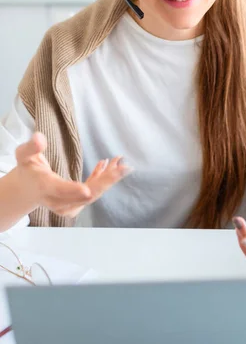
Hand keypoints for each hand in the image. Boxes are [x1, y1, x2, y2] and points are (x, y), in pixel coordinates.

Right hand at [15, 132, 131, 218]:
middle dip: (105, 181)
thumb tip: (38, 137)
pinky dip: (103, 180)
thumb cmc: (27, 170)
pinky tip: (109, 166)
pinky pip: (93, 193)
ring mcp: (68, 206)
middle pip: (84, 195)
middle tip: (123, 167)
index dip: (73, 190)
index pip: (60, 190)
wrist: (27, 190)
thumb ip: (31, 147)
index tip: (87, 189)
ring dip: (109, 179)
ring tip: (122, 163)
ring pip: (93, 195)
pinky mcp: (76, 205)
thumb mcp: (23, 156)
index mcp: (45, 188)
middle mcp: (58, 201)